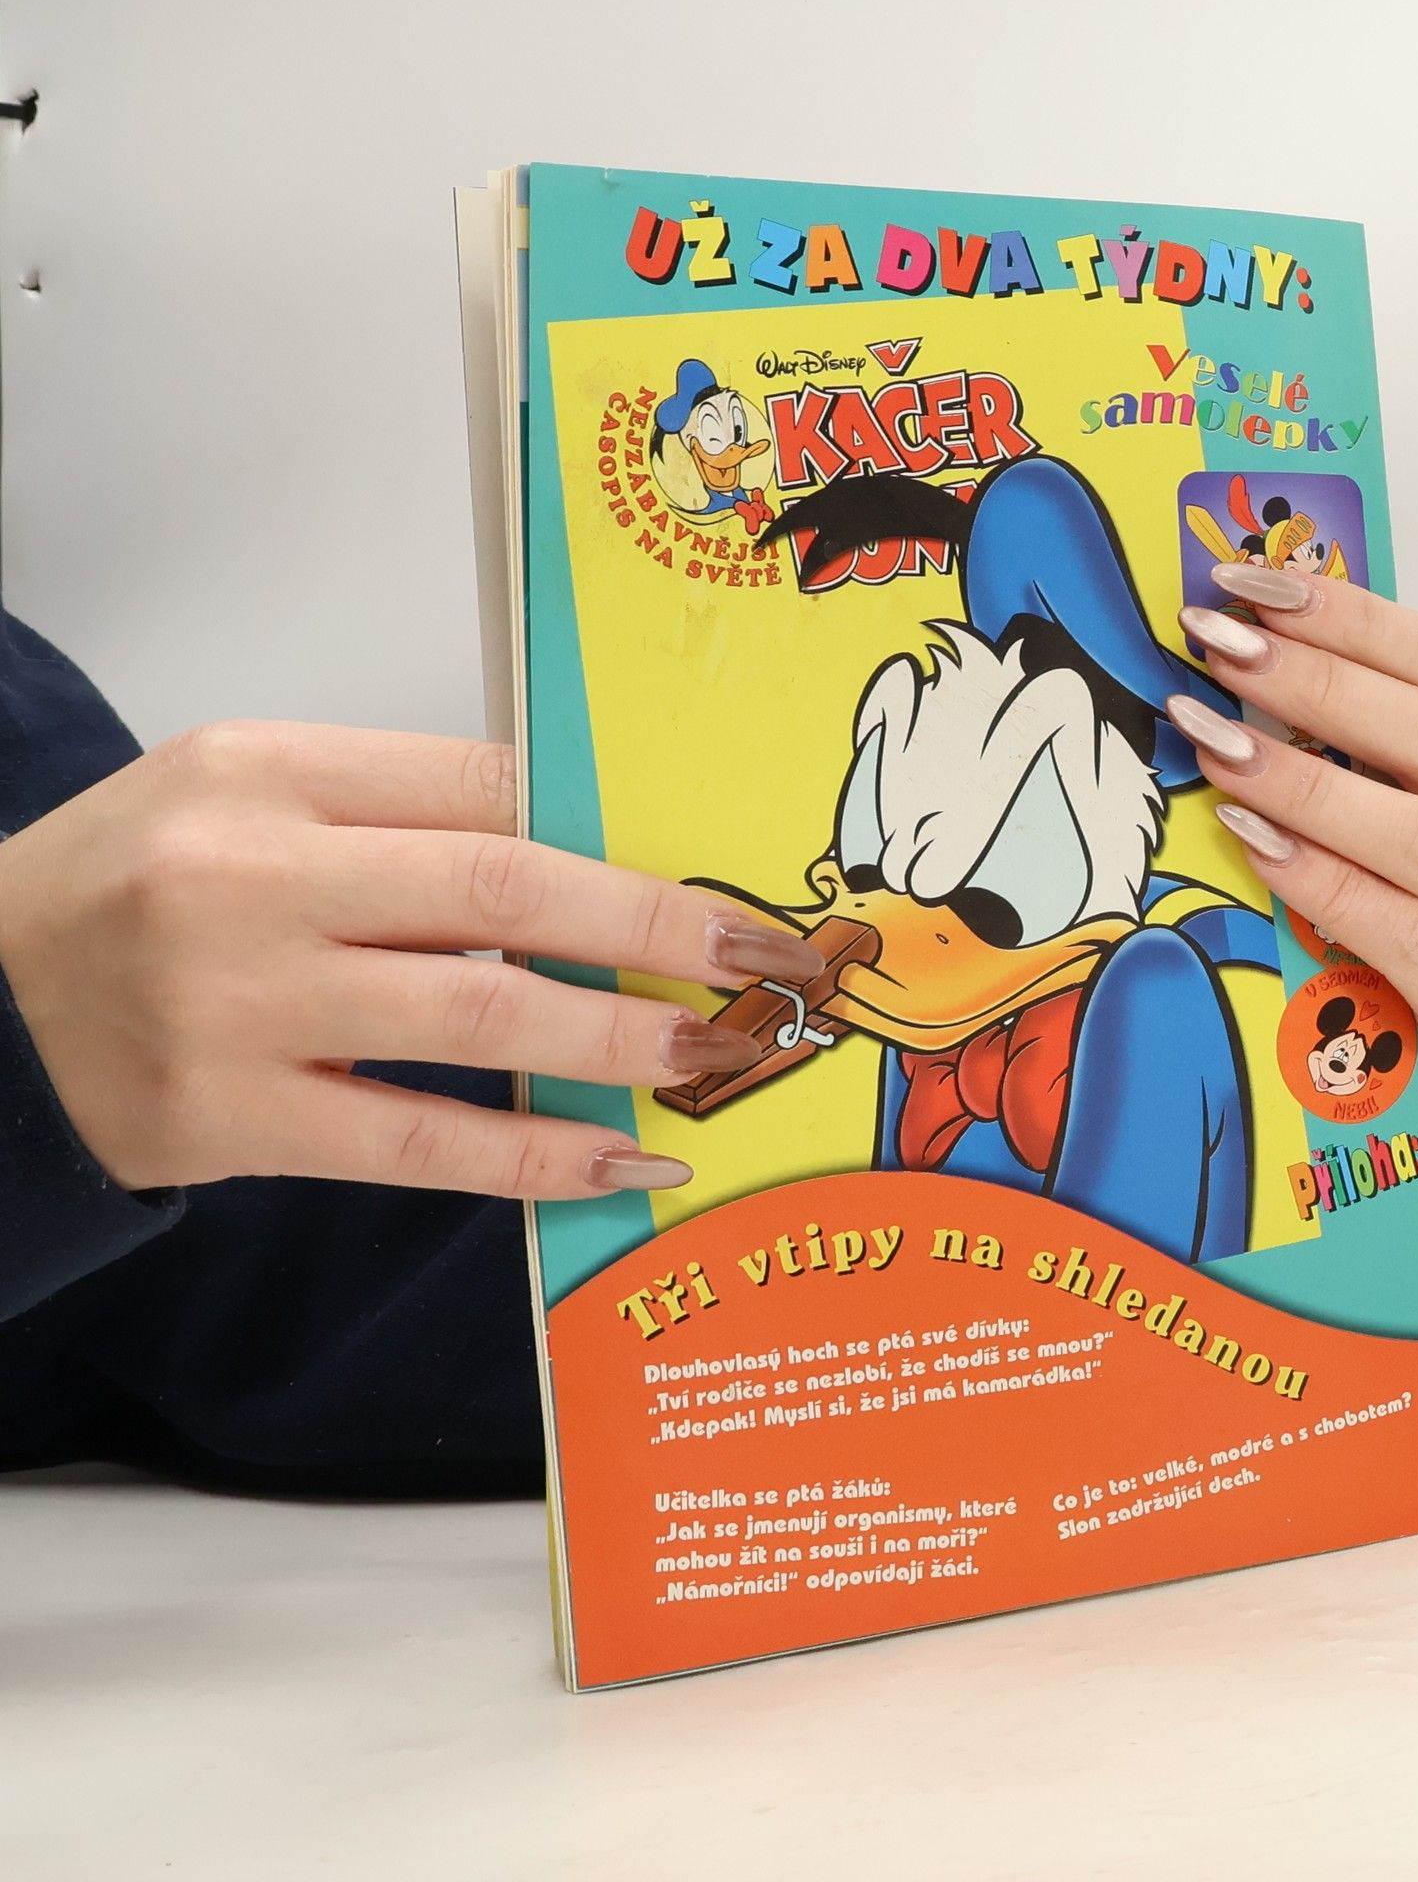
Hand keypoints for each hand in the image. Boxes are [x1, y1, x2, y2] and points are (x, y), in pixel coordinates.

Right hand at [0, 722, 821, 1196]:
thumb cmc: (133, 886)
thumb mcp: (245, 797)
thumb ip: (398, 815)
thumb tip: (587, 851)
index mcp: (268, 769)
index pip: (488, 782)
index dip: (618, 828)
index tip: (714, 869)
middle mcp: (254, 874)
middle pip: (511, 887)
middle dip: (662, 927)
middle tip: (769, 958)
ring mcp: (239, 1003)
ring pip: (486, 1014)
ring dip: (625, 1039)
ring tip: (719, 1057)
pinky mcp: (231, 1120)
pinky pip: (425, 1143)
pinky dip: (541, 1154)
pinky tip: (628, 1163)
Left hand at [1168, 563, 1417, 1080]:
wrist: (1407, 1061)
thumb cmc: (1395, 916)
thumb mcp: (1395, 807)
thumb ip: (1364, 734)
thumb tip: (1260, 622)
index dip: (1354, 618)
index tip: (1250, 586)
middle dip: (1318, 683)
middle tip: (1219, 649)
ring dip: (1306, 779)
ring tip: (1215, 742)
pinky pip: (1404, 931)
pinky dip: (1321, 879)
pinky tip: (1250, 840)